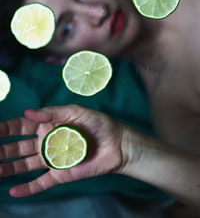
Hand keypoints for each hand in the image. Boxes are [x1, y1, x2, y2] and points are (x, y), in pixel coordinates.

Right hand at [0, 105, 123, 197]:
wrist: (116, 143)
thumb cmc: (97, 123)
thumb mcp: (75, 111)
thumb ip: (52, 112)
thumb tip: (27, 112)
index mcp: (48, 125)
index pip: (20, 127)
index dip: (4, 129)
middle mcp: (46, 142)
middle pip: (17, 147)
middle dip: (2, 150)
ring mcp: (52, 159)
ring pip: (25, 165)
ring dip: (9, 168)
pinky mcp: (60, 174)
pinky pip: (41, 182)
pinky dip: (28, 188)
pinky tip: (13, 191)